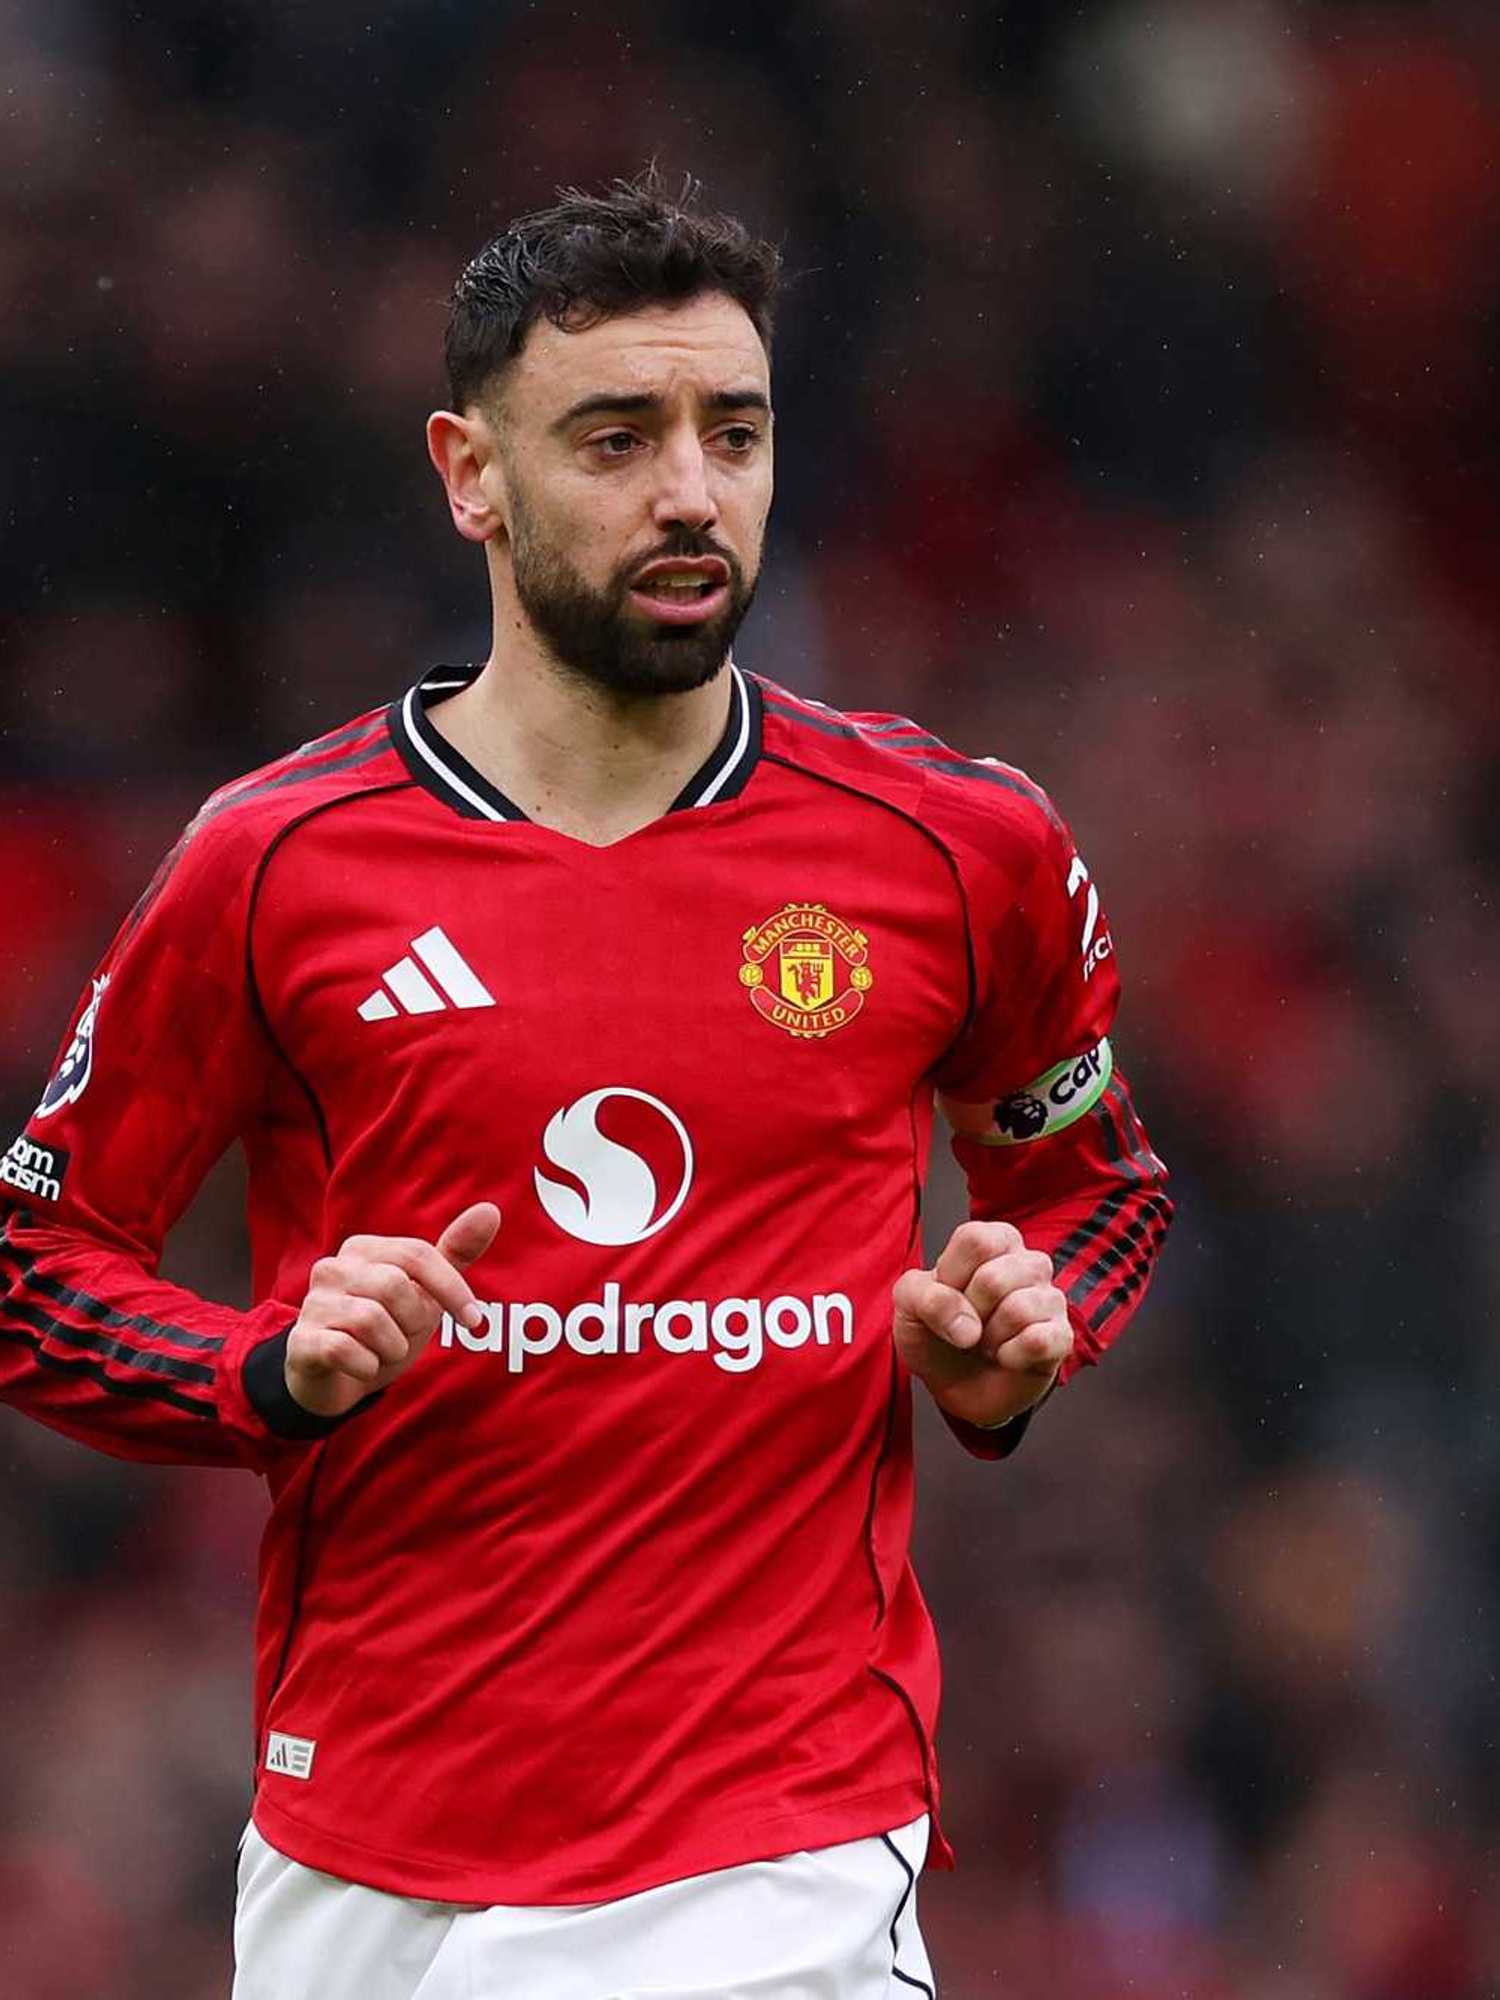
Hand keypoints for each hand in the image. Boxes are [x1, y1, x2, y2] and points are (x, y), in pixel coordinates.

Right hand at [285, 1202, 500, 1417]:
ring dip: (392, 1348)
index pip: (418, 1255)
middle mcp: (332, 1268)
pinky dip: (367, 1365)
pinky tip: (363, 1366)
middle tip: (404, 1336)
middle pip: (395, 1287)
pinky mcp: (302, 1341)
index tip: (474, 1320)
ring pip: (372, 1320)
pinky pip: (345, 1350)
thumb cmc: (385, 1328)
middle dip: (413, 1322)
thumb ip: (455, 1252)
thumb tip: (490, 1209)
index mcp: (363, 1249)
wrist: (335, 1378)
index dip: (451, 1289)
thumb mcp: (425, 1292)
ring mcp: (313, 1303)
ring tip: (383, 1352)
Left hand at [891, 1220, 1071, 1429]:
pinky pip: (1039, 1341)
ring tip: (986, 1341)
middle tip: (968, 1323)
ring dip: (989, 1339)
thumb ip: (923, 1297)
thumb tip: (966, 1325)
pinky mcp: (1062, 1336)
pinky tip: (1006, 1356)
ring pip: (1018, 1310)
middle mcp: (1028, 1263)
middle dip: (968, 1312)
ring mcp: (1049, 1299)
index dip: (952, 1275)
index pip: (976, 1240)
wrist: (956, 1385)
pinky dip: (1011, 1356)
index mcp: (994, 1241)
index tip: (946, 1293)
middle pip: (994, 1278)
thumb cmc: (937, 1333)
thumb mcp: (908, 1306)